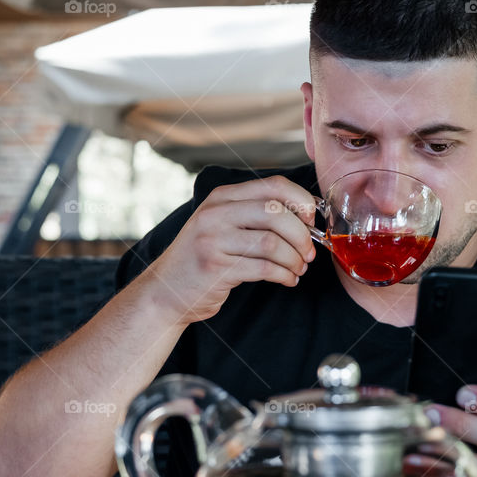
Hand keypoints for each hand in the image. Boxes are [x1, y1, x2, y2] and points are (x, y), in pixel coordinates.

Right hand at [143, 176, 316, 323]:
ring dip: (294, 259)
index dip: (302, 201)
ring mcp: (213, 240)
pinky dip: (284, 275)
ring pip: (272, 244)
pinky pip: (264, 269)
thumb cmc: (204, 257)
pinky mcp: (215, 268)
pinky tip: (288, 279)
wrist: (165, 290)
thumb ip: (255, 214)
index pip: (274, 186)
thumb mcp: (223, 224)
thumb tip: (306, 216)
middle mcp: (216, 213)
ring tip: (298, 268)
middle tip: (309, 252)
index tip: (311, 221)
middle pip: (276, 214)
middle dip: (302, 235)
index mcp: (222, 197)